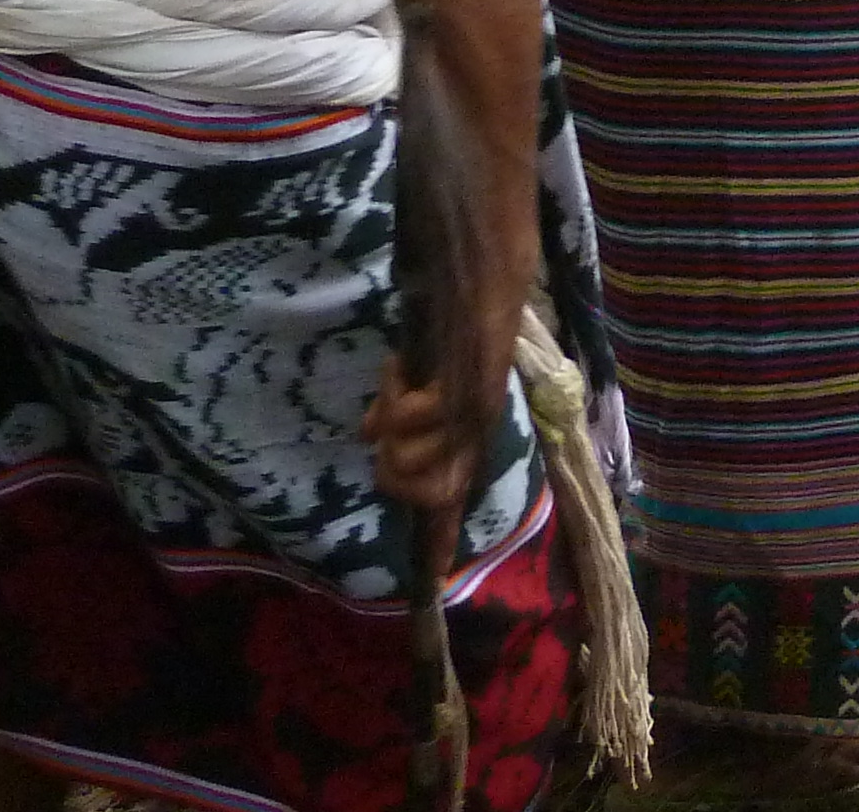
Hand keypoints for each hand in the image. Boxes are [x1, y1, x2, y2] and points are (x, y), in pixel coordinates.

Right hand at [365, 334, 510, 564]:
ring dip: (389, 429)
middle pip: (427, 497)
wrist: (489, 278)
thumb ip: (403, 417)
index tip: (435, 578)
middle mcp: (476, 434)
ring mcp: (470, 415)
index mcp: (471, 435)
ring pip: (410, 462)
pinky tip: (396, 365)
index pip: (454, 498)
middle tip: (385, 431)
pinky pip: (408, 419)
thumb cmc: (456, 329)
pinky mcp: (460, 390)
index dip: (441, 539)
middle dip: (393, 475)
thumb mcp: (427, 383)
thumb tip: (369, 437)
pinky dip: (391, 392)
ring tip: (394, 390)